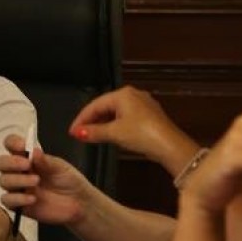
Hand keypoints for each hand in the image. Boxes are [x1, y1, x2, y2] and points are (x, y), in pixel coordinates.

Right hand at [0, 134, 90, 224]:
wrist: (79, 204)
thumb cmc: (69, 181)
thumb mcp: (61, 168)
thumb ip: (46, 161)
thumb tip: (33, 151)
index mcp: (28, 157)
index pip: (11, 144)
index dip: (12, 143)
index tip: (22, 146)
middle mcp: (19, 171)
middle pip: (1, 162)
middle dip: (11, 162)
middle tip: (27, 165)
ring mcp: (17, 188)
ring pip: (3, 181)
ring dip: (17, 180)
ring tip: (36, 181)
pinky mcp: (18, 205)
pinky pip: (7, 200)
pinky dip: (17, 198)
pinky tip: (32, 198)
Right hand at [68, 86, 193, 172]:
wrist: (170, 146)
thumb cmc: (141, 134)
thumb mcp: (115, 133)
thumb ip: (94, 132)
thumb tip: (77, 133)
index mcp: (123, 94)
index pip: (95, 104)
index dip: (82, 118)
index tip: (71, 132)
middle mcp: (133, 94)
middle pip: (106, 106)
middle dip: (92, 120)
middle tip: (79, 134)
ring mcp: (143, 104)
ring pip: (116, 112)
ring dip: (103, 123)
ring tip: (91, 135)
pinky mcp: (150, 115)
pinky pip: (126, 116)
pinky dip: (115, 124)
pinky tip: (110, 134)